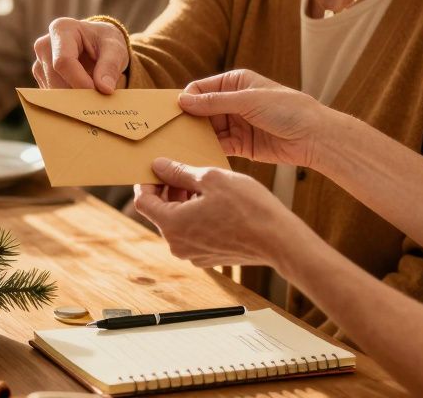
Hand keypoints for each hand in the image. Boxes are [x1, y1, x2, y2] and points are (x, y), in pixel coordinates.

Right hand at [31, 17, 127, 93]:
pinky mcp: (42, 78)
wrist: (97, 44)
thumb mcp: (115, 48)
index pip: (64, 61)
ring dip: (73, 100)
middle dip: (77, 94)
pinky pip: (52, 97)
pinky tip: (83, 100)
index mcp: (61, 29)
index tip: (97, 93)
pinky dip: (69, 102)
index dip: (79, 81)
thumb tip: (105, 89)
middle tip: (98, 103)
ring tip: (93, 100)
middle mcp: (44, 45)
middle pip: (56, 79)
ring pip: (52, 91)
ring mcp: (40, 63)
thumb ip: (110, 65)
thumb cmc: (105, 42)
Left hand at [134, 158, 294, 267]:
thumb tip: (158, 165)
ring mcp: (193, 254)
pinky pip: (192, 233)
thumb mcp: (211, 178)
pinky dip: (195, 216)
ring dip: (182, 202)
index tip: (157, 169)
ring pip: (177, 223)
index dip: (147, 182)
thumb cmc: (247, 207)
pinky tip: (215, 202)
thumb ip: (179, 172)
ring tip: (203, 184)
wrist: (279, 240)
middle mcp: (177, 245)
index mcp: (172, 225)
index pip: (143, 201)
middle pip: (159, 212)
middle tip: (184, 171)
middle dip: (167, 190)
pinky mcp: (208, 257)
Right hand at [177, 69, 332, 169]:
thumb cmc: (286, 109)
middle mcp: (233, 103)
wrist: (313, 136)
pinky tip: (196, 155)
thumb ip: (214, 102)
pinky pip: (218, 146)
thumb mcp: (248, 100)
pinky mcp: (241, 145)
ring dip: (196, 137)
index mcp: (235, 83)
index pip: (201, 89)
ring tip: (180, 146)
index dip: (187, 99)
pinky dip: (208, 150)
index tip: (173, 113)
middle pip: (201, 111)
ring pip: (207, 130)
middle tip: (171, 132)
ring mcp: (236, 124)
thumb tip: (183, 100)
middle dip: (188, 120)